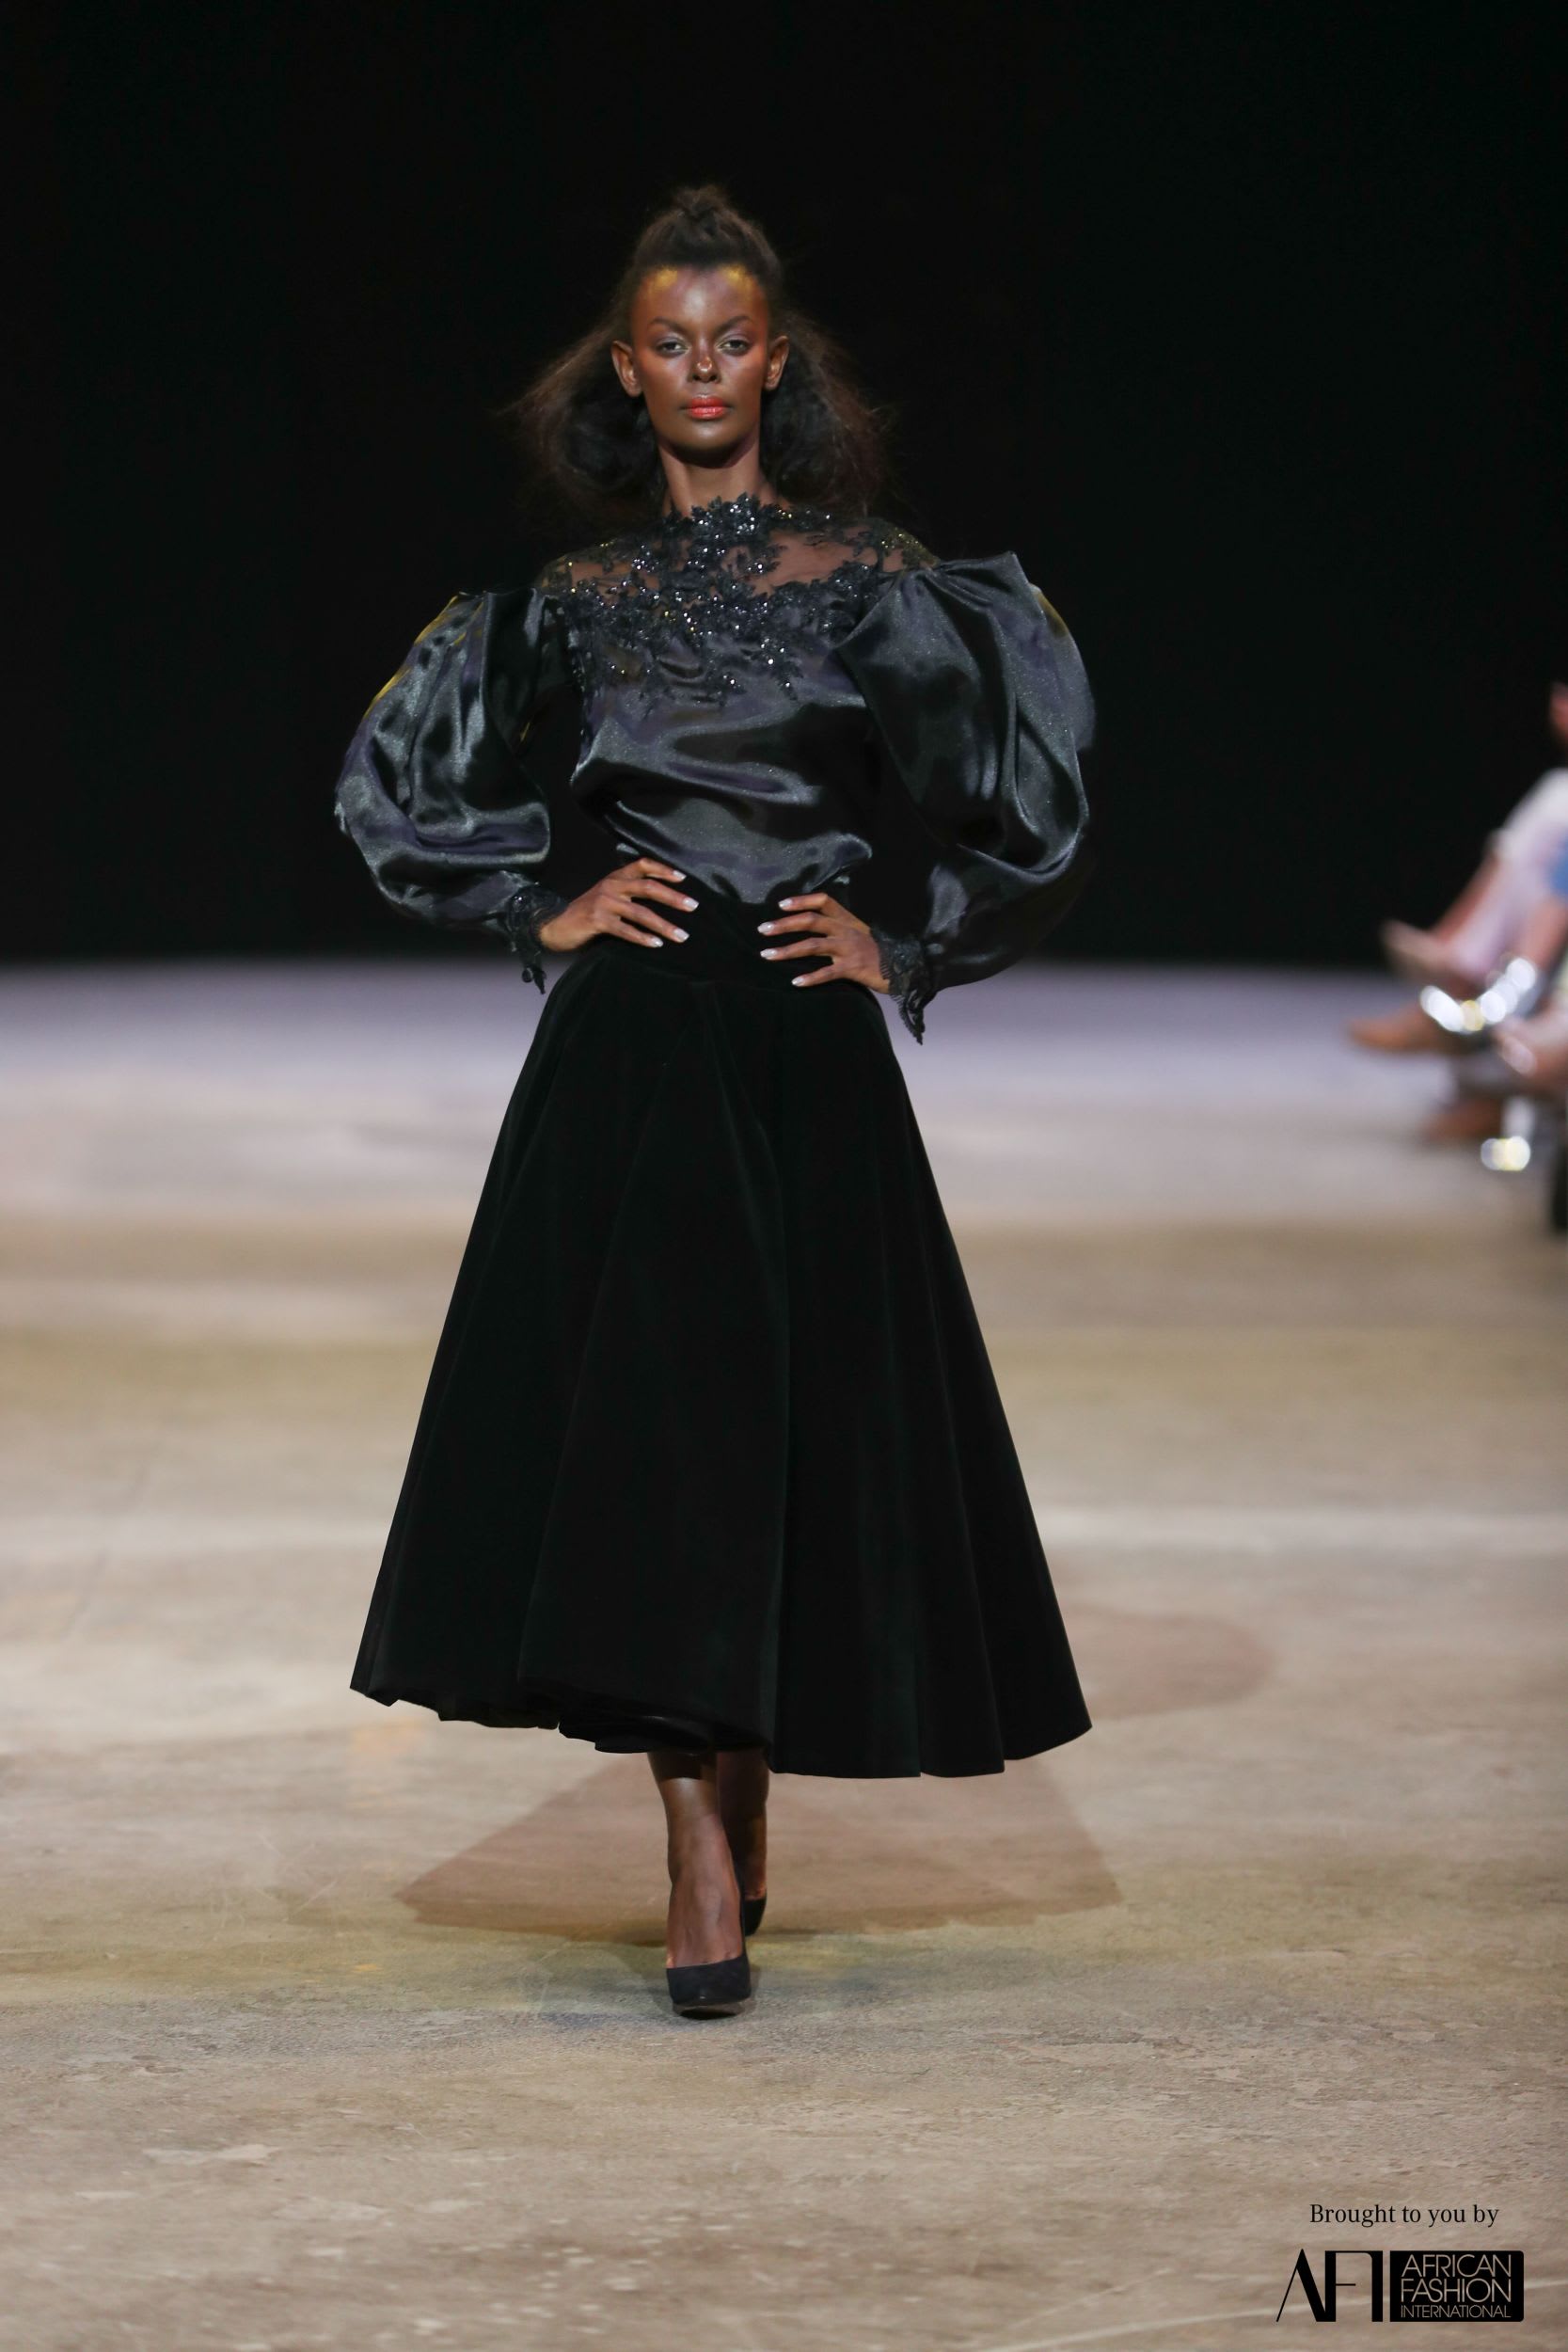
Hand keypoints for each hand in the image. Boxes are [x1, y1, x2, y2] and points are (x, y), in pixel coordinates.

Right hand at [537, 857, 697, 951]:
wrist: (557, 925)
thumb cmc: (587, 912)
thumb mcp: (607, 895)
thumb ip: (628, 892)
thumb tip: (662, 898)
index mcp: (615, 877)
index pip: (642, 865)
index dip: (663, 869)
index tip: (683, 879)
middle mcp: (611, 886)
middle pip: (648, 887)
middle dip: (673, 898)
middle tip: (693, 906)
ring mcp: (604, 903)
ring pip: (641, 912)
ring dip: (664, 925)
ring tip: (681, 935)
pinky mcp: (597, 921)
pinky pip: (625, 930)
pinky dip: (643, 938)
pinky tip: (656, 944)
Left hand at [757, 892, 887, 992]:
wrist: (905, 968)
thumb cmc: (880, 953)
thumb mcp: (861, 934)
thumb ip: (840, 930)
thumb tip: (814, 930)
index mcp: (848, 920)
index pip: (823, 901)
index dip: (801, 901)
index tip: (781, 905)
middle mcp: (846, 930)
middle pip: (811, 921)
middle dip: (784, 925)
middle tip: (763, 929)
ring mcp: (849, 948)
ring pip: (813, 945)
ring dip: (787, 950)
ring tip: (767, 955)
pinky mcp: (853, 968)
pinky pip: (827, 972)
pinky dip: (810, 978)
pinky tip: (795, 982)